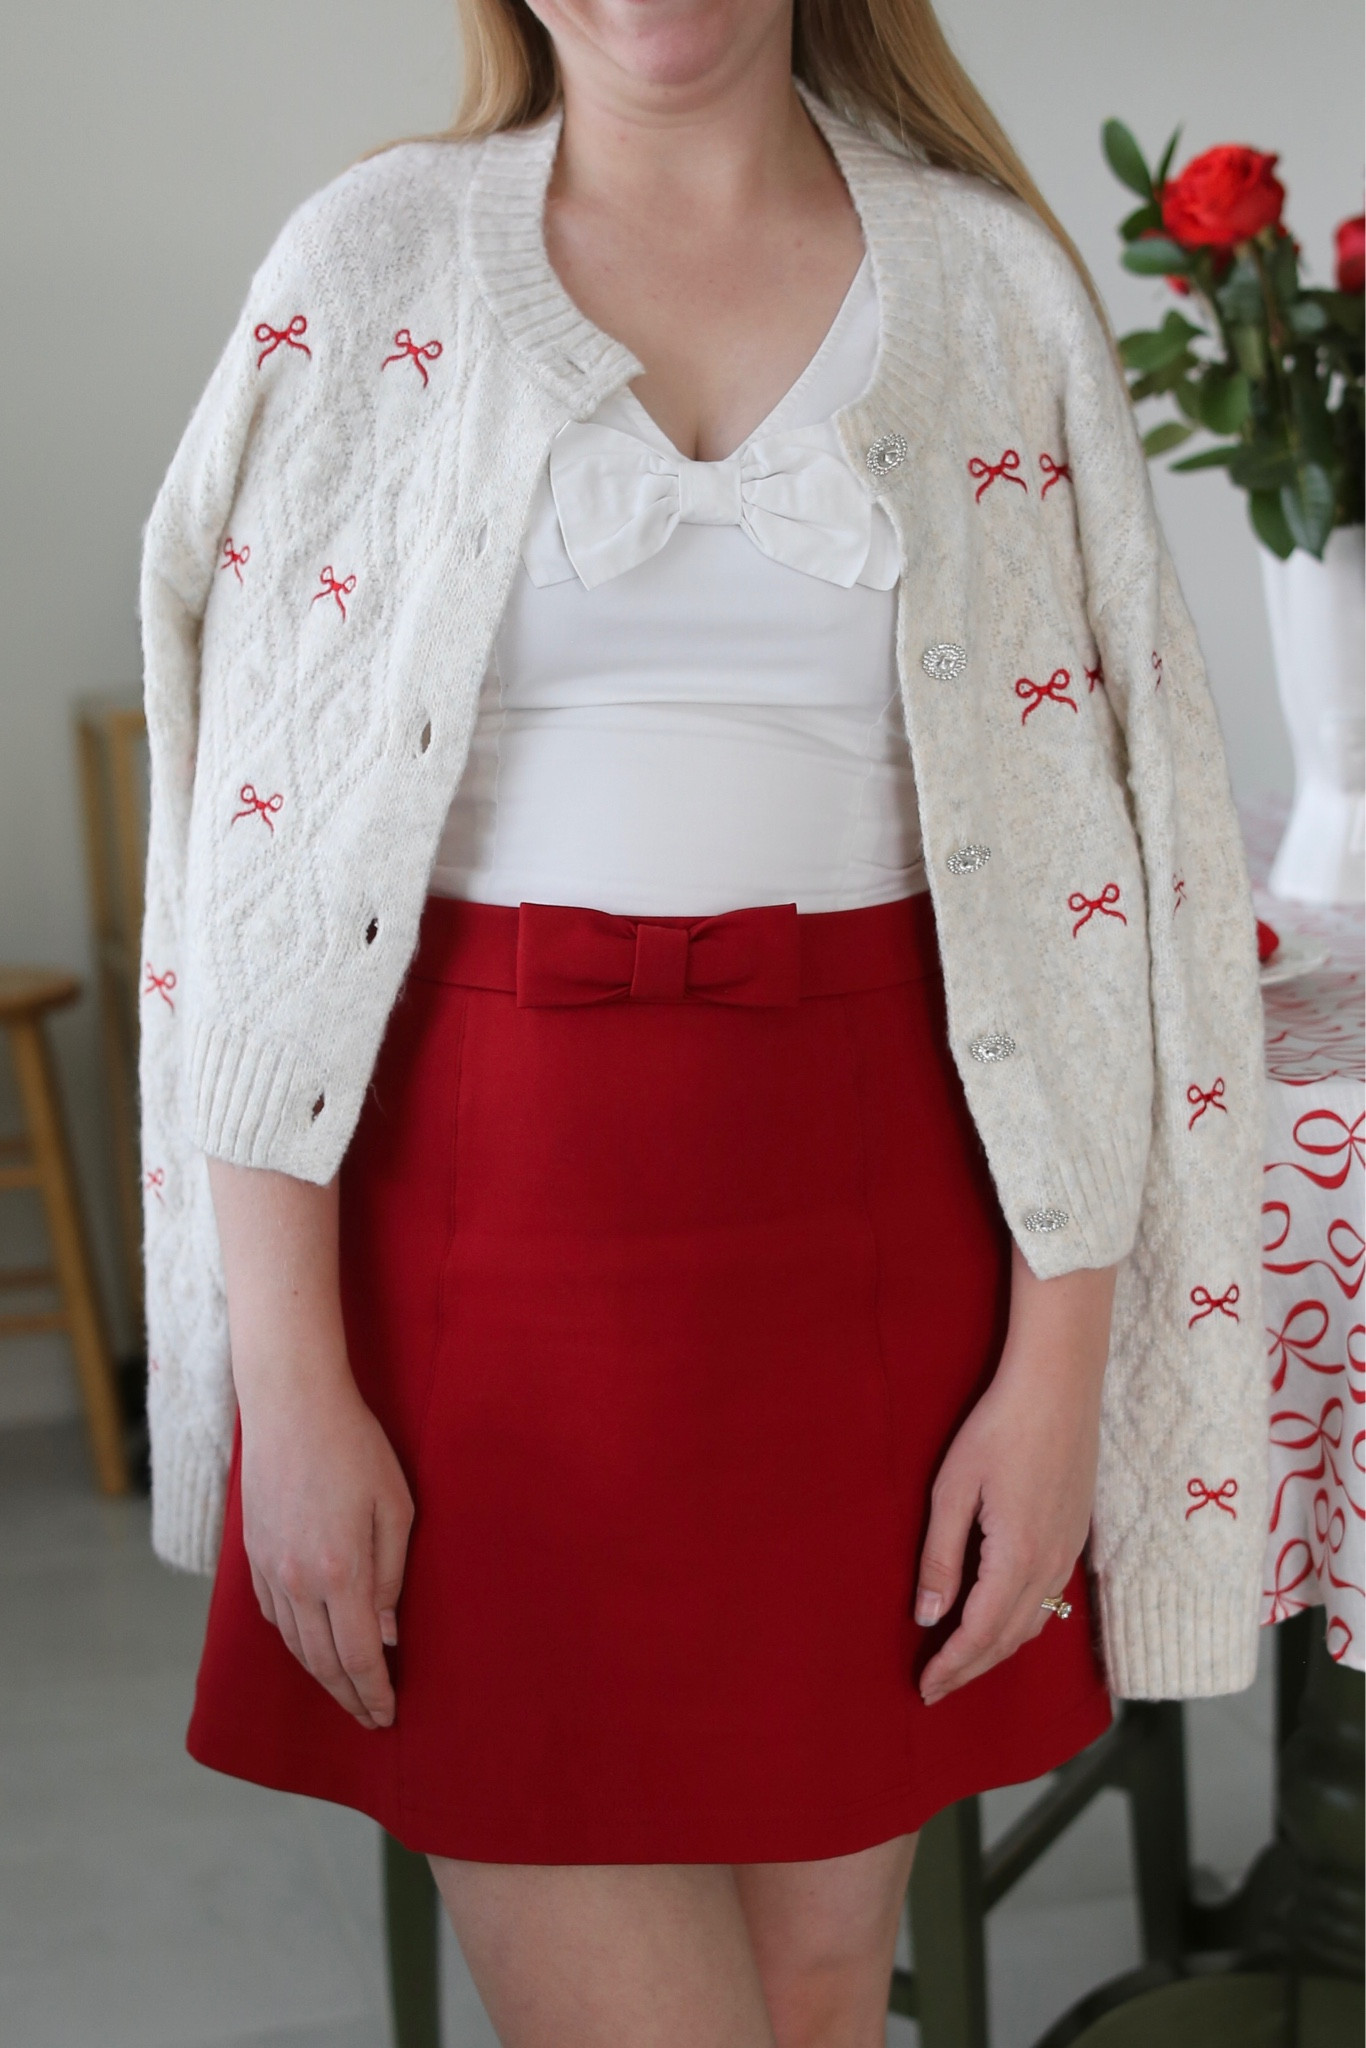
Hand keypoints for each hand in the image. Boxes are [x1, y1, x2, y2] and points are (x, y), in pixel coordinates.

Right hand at [206, 1157, 413, 1730]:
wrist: (292, 1405)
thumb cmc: (356, 1447)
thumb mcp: (396, 1507)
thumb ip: (392, 1577)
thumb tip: (384, 1636)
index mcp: (340, 1572)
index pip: (357, 1657)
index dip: (373, 1693)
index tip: (389, 1717)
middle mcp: (297, 1581)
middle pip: (320, 1662)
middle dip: (348, 1697)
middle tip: (370, 1719)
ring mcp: (268, 1569)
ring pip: (293, 1644)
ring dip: (320, 1675)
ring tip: (345, 1691)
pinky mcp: (252, 1554)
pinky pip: (271, 1616)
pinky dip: (293, 1642)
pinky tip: (310, 1646)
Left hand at [913, 1247, 1114, 1706]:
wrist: (1059, 1384)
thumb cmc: (998, 1428)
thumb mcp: (952, 1490)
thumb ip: (939, 1558)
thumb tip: (926, 1616)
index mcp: (1017, 1558)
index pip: (980, 1634)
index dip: (951, 1667)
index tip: (924, 1690)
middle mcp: (1050, 1566)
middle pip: (1009, 1639)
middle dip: (972, 1668)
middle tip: (936, 1687)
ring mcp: (1069, 1551)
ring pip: (1034, 1623)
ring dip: (997, 1650)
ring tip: (962, 1662)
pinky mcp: (1076, 1535)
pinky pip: (1048, 1599)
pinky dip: (1021, 1624)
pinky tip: (1001, 1619)